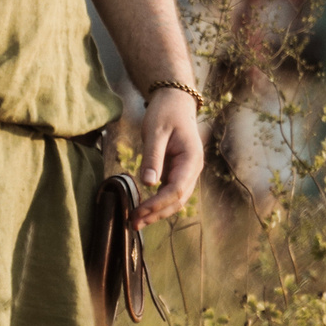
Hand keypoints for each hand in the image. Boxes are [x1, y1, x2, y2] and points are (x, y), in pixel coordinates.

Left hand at [133, 87, 205, 226]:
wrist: (175, 102)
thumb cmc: (166, 113)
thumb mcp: (156, 132)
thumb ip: (153, 157)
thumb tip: (148, 184)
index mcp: (192, 160)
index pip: (176, 190)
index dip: (158, 204)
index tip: (139, 211)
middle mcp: (193, 170)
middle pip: (177, 200)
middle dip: (156, 214)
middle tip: (133, 223)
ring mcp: (186, 173)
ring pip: (175, 200)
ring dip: (156, 213)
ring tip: (135, 222)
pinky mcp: (177, 173)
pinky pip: (169, 193)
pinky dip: (157, 203)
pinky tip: (142, 210)